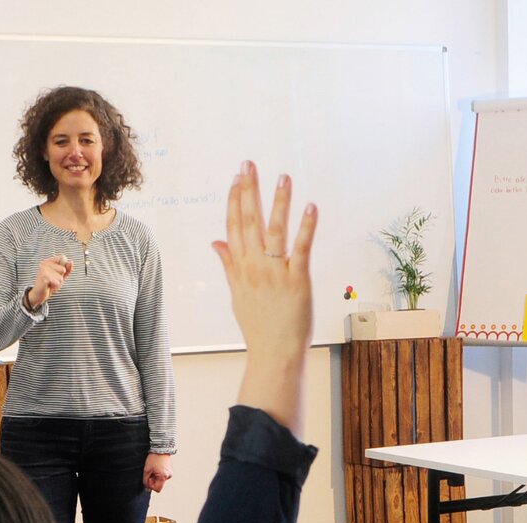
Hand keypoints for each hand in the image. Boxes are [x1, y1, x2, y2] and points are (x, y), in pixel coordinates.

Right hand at [27, 254, 73, 309]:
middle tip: (53, 280)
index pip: (63, 258)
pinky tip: (49, 285)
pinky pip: (56, 281)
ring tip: (51, 283)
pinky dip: (55, 285)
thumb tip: (70, 262)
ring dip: (58, 282)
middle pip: (63, 269)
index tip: (57, 273)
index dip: (64, 267)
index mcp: (49, 261)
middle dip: (61, 277)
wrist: (39, 294)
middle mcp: (45, 263)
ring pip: (60, 276)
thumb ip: (67, 269)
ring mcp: (43, 269)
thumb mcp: (61, 276)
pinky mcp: (43, 277)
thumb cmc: (50, 285)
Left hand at [143, 453, 172, 492]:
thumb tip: (147, 489)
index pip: (157, 489)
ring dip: (156, 477)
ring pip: (160, 480)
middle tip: (150, 472)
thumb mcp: (147, 470)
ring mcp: (170, 473)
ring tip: (154, 468)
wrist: (161, 448)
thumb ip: (146, 481)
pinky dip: (159, 474)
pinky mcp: (170, 470)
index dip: (151, 485)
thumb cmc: (154, 458)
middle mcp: (169, 476)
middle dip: (153, 480)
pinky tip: (157, 467)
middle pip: (159, 485)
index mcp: (164, 476)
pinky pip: (163, 476)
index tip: (148, 478)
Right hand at [212, 161, 317, 434]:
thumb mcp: (237, 294)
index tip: (236, 177)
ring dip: (278, 202)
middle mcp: (255, 267)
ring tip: (283, 176)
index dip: (235, 200)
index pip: (233, 226)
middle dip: (249, 190)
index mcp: (240, 268)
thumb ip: (228, 264)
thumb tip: (215, 241)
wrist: (275, 354)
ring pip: (274, 230)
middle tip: (249, 164)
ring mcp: (275, 273)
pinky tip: (310, 206)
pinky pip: (301, 248)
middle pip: (249, 221)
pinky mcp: (297, 280)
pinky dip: (306, 227)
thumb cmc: (258, 326)